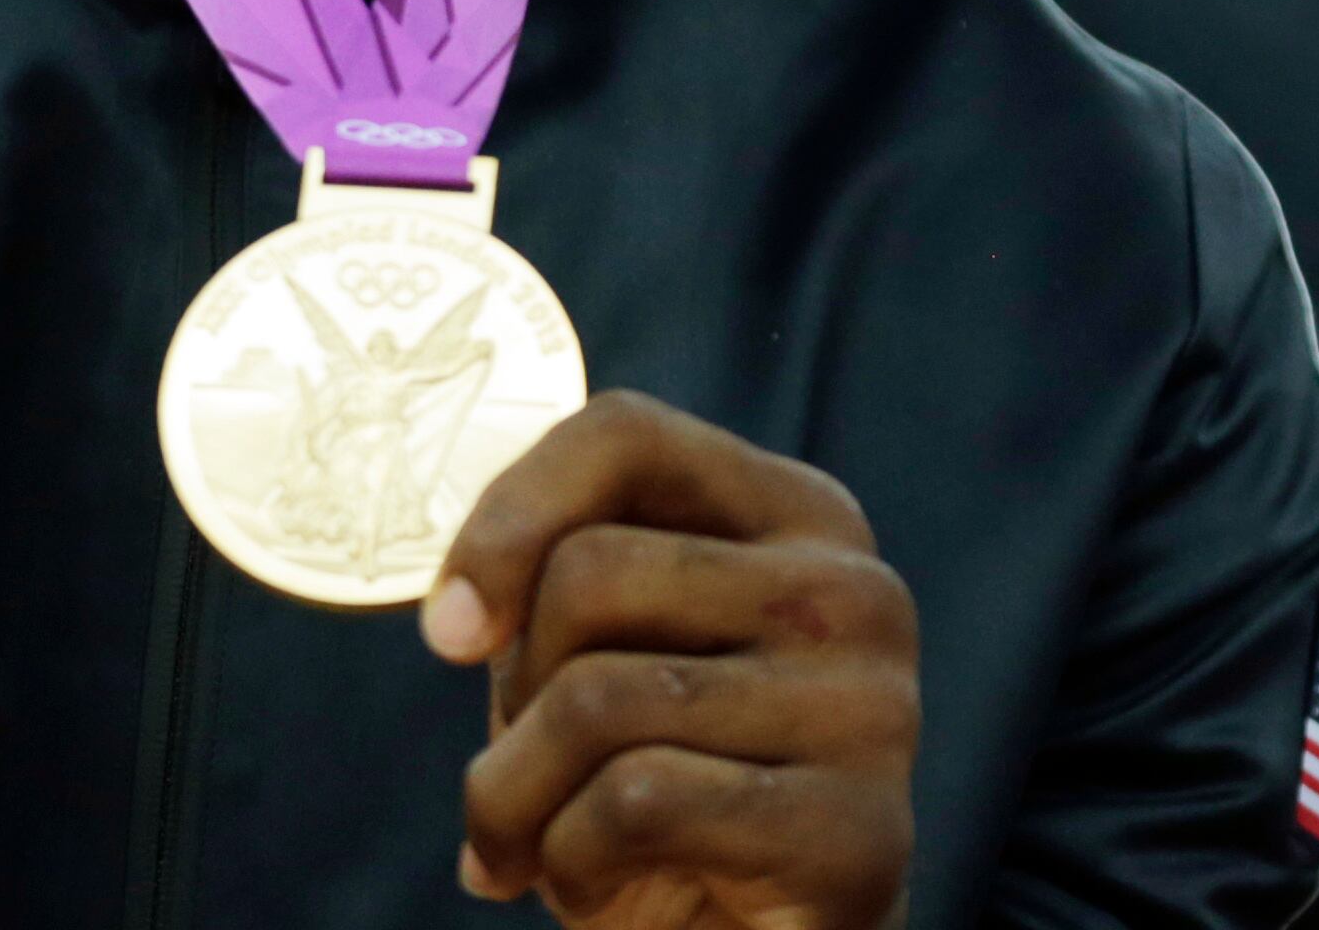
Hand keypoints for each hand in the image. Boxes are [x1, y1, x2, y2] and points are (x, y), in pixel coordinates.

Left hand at [421, 389, 916, 929]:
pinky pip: (634, 801)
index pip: (625, 433)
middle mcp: (853, 593)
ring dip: (514, 793)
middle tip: (517, 769)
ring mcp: (870, 711)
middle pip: (590, 571)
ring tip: (528, 841)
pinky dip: (568, 858)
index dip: (507, 515)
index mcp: (798, 515)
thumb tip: (459, 614)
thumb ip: (560, 576)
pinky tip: (591, 887)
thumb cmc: (669, 784)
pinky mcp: (855, 835)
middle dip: (511, 690)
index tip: (448, 628)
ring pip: (596, 696)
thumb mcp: (610, 651)